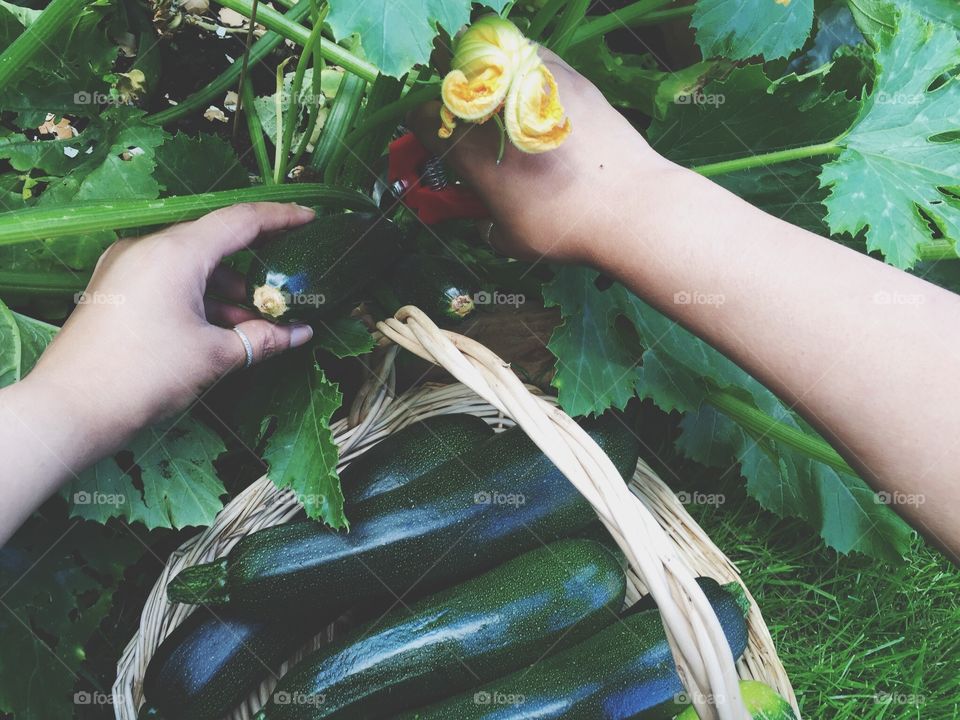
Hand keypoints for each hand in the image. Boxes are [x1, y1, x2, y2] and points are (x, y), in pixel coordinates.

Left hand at [26, 202, 315, 437]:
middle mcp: (148, 248)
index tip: (310, 219)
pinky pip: (168, 280)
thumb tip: (300, 334)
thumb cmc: (144, 375)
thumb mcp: (214, 356)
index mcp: (175, 252)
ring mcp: (127, 267)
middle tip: (287, 283)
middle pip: (215, 243)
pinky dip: (199, 297)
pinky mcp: (116, 288)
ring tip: (255, 324)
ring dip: (227, 289)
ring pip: (191, 265)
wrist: (71, 409)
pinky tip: (220, 329)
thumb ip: (263, 339)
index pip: (240, 220)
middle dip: (254, 266)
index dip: (281, 218)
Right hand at [407, 48, 678, 266]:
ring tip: (491, 87)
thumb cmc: (567, 229)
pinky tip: (529, 83)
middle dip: (447, 89)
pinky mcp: (571, 79)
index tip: (423, 128)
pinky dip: (523, 64)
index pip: (424, 120)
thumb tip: (485, 226)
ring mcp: (537, 89)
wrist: (632, 207)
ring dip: (484, 68)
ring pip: (493, 56)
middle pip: (453, 80)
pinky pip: (534, 56)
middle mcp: (500, 114)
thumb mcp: (514, 242)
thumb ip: (488, 230)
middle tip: (455, 106)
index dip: (418, 122)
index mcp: (476, 155)